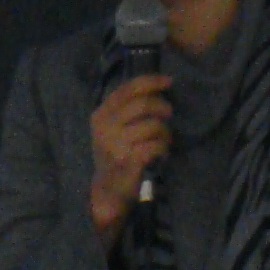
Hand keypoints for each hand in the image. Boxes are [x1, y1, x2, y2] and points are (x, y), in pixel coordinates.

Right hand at [87, 74, 173, 238]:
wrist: (108, 189)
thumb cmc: (115, 153)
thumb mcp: (112, 128)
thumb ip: (125, 109)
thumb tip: (155, 88)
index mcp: (100, 114)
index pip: (126, 89)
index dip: (150, 81)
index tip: (168, 81)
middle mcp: (105, 127)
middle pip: (142, 104)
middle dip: (162, 106)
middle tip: (168, 114)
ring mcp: (115, 144)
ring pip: (153, 125)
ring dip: (165, 131)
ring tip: (164, 139)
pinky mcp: (128, 160)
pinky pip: (156, 145)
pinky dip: (164, 147)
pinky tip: (161, 152)